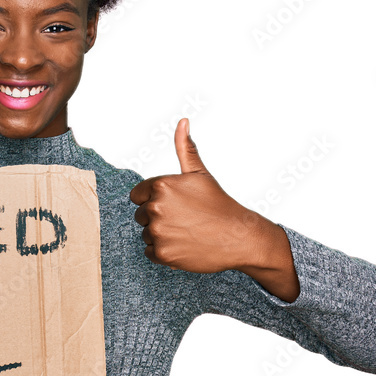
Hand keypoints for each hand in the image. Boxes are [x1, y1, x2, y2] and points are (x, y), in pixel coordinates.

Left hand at [129, 118, 265, 272]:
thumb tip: (182, 122)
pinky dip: (163, 252)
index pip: (137, 195)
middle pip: (141, 215)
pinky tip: (183, 246)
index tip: (174, 205)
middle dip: (158, 218)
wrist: (238, 237)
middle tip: (184, 220)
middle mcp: (155, 207)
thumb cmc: (218, 205)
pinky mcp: (161, 253)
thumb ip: (186, 149)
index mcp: (161, 185)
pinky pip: (149, 252)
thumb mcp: (200, 174)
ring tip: (186, 232)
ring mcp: (158, 231)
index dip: (154, 200)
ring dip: (161, 236)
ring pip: (146, 234)